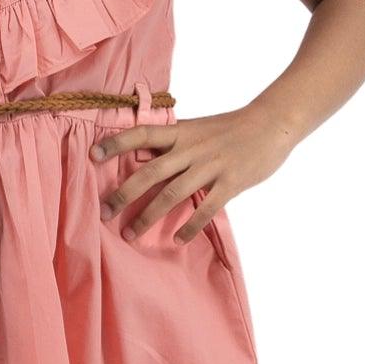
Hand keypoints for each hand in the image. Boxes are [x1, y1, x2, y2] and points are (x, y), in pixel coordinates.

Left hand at [91, 106, 295, 244]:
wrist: (271, 124)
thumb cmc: (230, 128)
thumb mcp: (197, 128)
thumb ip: (172, 143)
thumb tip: (141, 157)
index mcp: (181, 132)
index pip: (141, 134)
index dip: (116, 143)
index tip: (92, 155)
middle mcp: (191, 148)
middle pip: (150, 172)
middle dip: (124, 194)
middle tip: (104, 212)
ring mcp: (211, 166)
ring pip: (172, 194)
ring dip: (148, 216)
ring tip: (131, 234)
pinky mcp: (230, 183)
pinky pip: (206, 208)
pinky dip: (190, 226)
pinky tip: (177, 240)